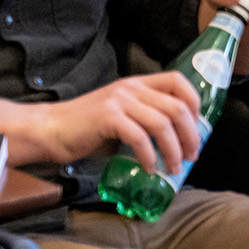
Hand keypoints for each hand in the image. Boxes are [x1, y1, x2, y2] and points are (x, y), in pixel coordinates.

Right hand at [24, 72, 203, 174]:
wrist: (49, 129)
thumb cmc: (86, 129)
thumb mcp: (122, 116)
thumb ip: (145, 120)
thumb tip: (176, 142)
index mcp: (137, 84)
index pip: (178, 80)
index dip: (194, 102)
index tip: (198, 126)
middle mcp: (131, 88)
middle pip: (176, 107)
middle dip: (190, 134)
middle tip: (191, 156)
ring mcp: (119, 101)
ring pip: (162, 124)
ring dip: (173, 150)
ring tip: (173, 167)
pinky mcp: (108, 117)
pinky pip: (139, 138)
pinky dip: (149, 156)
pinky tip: (149, 168)